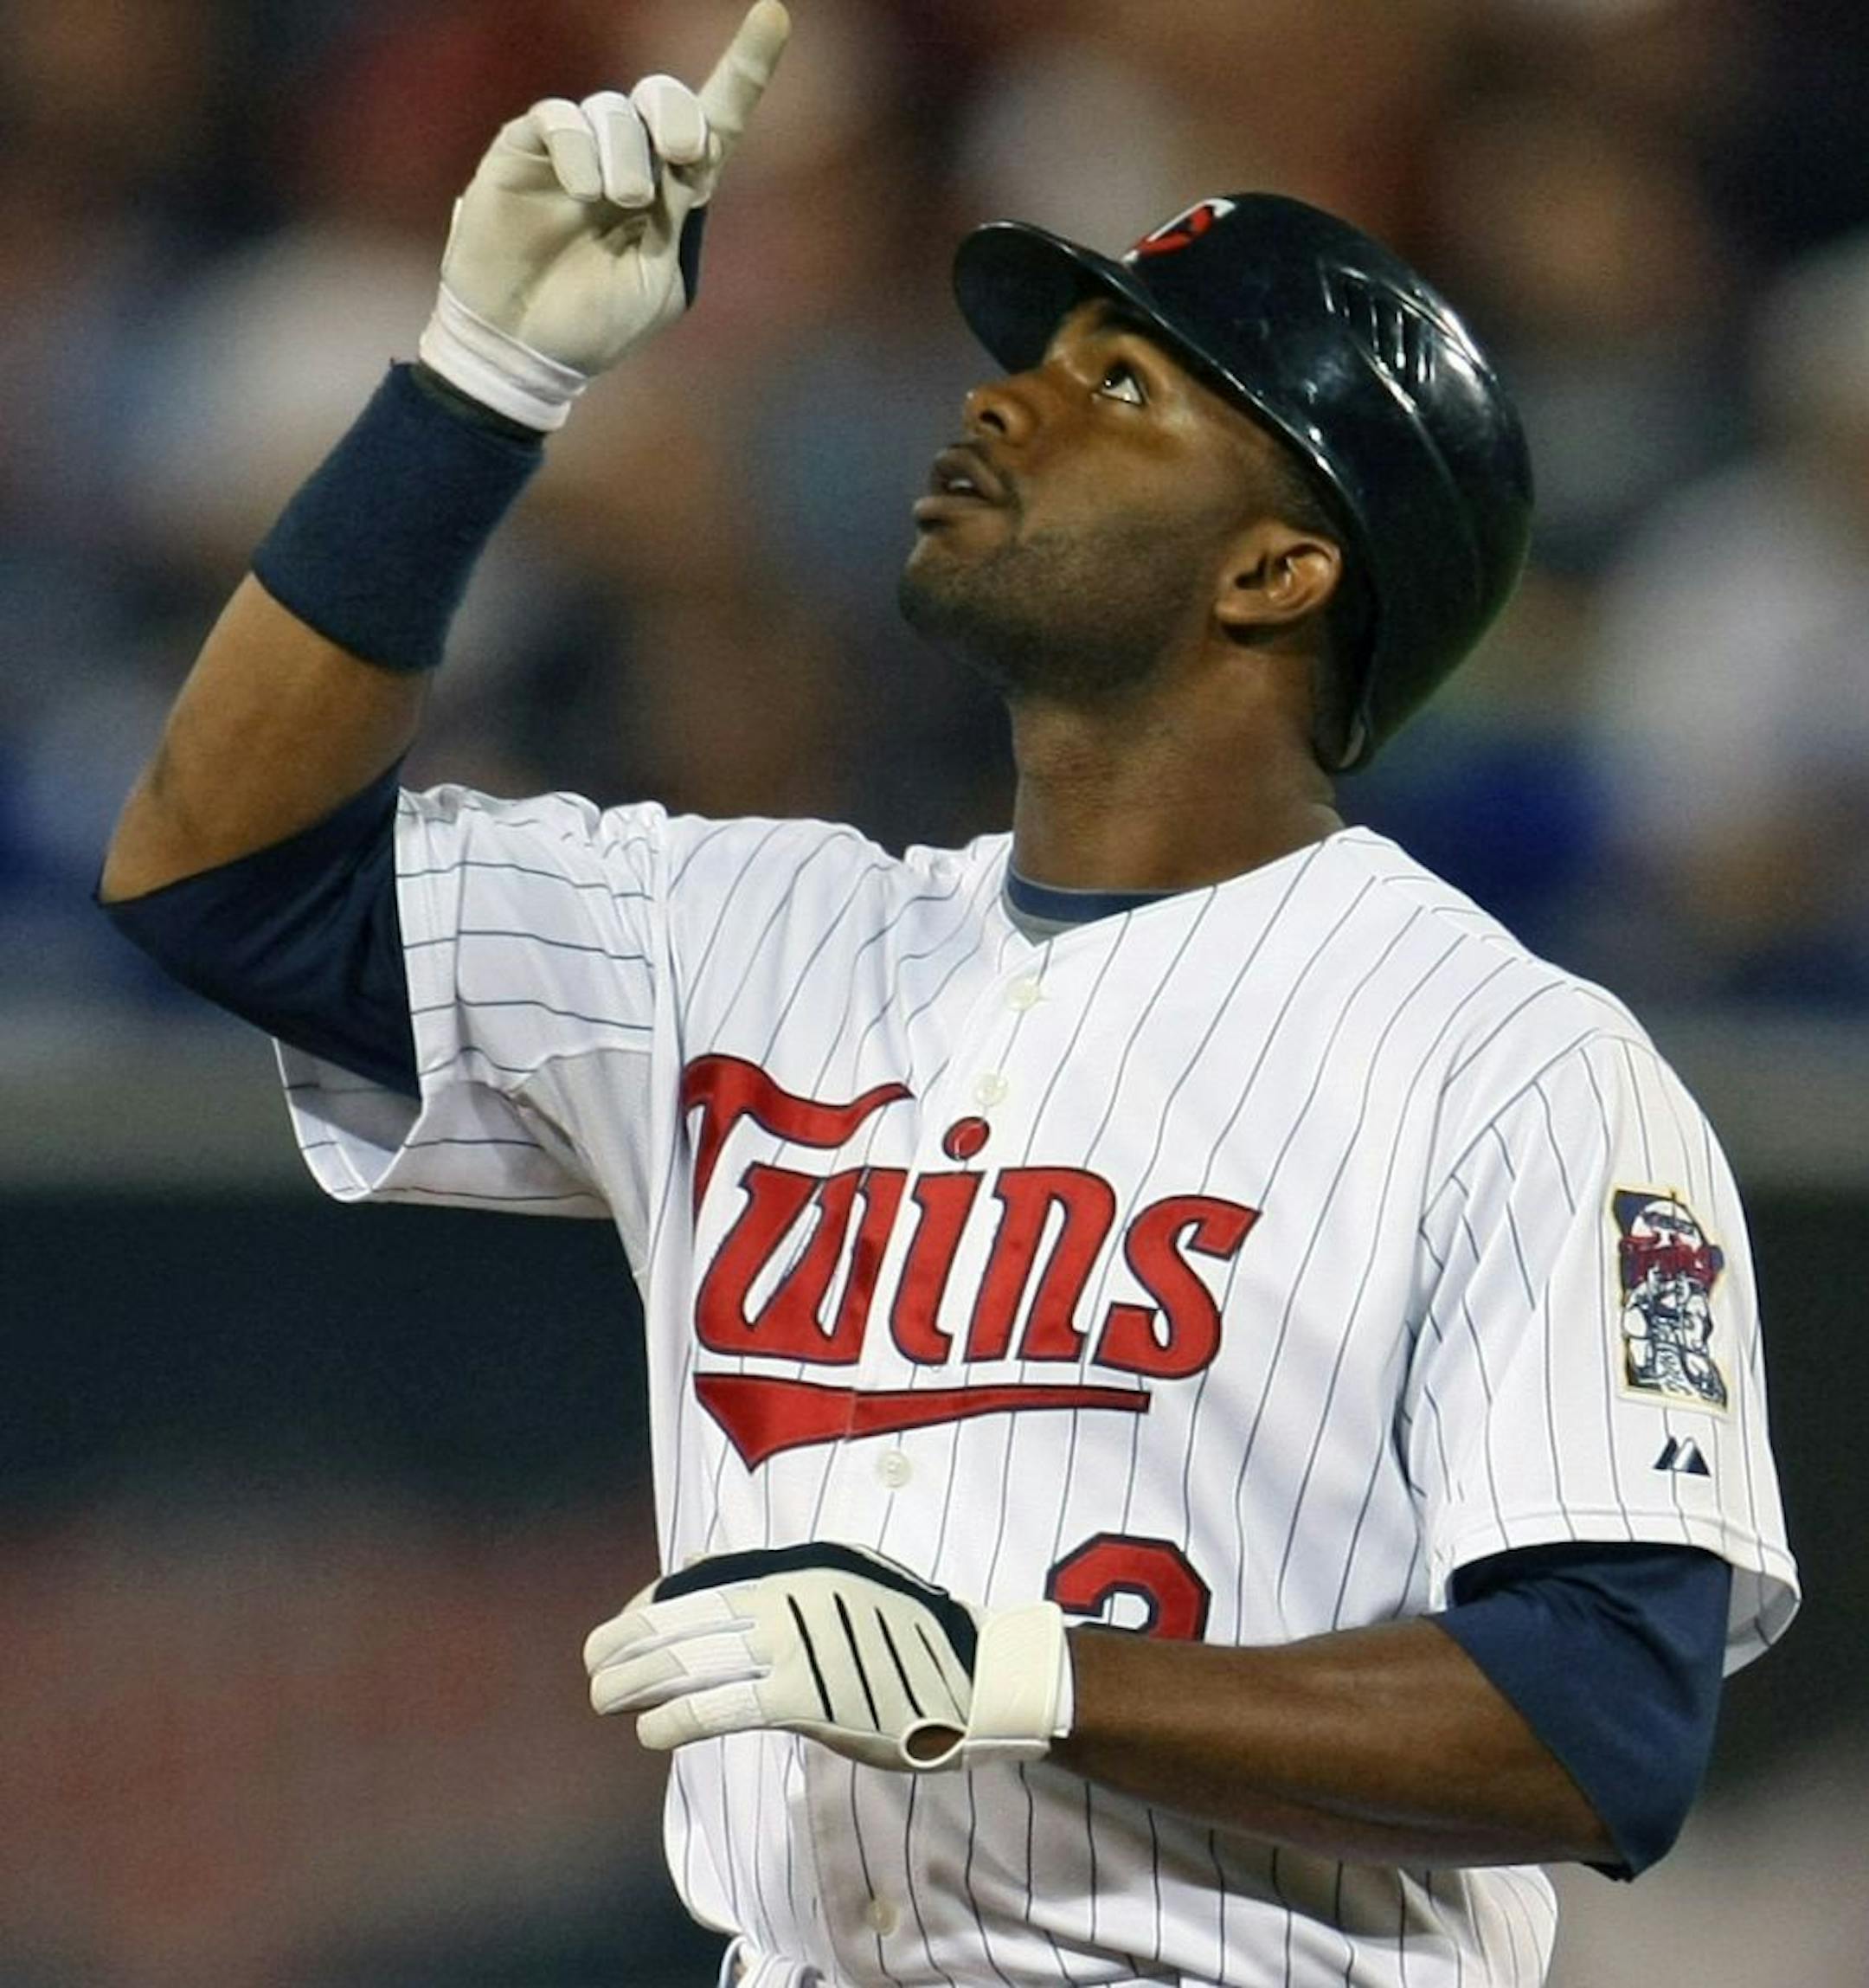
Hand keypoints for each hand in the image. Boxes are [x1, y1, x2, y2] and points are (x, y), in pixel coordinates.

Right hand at [418, 0, 791, 429]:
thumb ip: (681, 221)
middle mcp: (628, 160)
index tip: (773, 17)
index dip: (745, 68)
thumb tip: (691, 158)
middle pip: (666, 97)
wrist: (526, 349)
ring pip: (615, 109)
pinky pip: (562, 118)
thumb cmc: (596, 325)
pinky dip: (579, 148)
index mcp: (673, 193)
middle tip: (683, 157)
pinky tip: (581, 189)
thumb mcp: (661, 286)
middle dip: (680, 115)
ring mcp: (577, 152)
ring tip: (616, 202)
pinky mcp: (526, 150)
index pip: (716, 120)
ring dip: (626, 153)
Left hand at [584, 1542, 1073, 1771]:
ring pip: (695, 1658)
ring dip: (639, 1679)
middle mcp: (793, 1592)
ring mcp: (800, 1642)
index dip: (655, 1600)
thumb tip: (716, 1568)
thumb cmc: (915, 1638)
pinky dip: (679, 1716)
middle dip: (632, 1640)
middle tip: (593, 1664)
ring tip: (604, 1698)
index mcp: (801, 1563)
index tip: (626, 1620)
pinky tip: (652, 1731)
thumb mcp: (850, 1581)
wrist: (980, 1676)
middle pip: (689, 1614)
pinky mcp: (809, 1696)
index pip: (705, 1574)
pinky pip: (726, 1705)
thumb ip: (790, 1581)